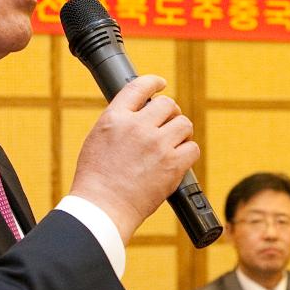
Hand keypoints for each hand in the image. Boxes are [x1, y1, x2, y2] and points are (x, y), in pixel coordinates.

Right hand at [70, 75, 199, 242]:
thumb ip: (118, 123)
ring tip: (174, 143)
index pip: (139, 87)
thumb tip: (136, 115)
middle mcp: (137, 126)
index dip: (153, 82)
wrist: (103, 207)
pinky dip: (188, 153)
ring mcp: (157, 145)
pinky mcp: (173, 164)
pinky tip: (179, 159)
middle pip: (167, 104)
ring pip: (184, 124)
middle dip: (170, 113)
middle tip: (168, 124)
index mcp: (115, 118)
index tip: (160, 84)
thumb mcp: (97, 140)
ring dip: (181, 132)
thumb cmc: (95, 180)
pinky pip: (193, 148)